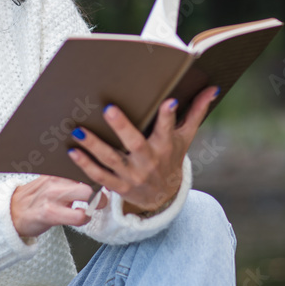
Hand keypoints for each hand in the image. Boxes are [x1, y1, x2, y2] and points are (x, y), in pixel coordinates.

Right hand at [10, 175, 108, 238]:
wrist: (13, 213)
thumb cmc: (37, 198)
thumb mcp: (52, 181)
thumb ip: (71, 176)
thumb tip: (96, 170)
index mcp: (58, 169)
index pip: (84, 160)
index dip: (100, 167)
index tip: (107, 173)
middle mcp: (56, 178)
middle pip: (89, 173)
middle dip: (102, 184)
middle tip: (105, 192)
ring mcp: (53, 195)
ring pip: (86, 192)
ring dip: (97, 201)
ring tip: (95, 205)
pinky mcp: (50, 213)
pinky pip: (78, 216)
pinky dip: (85, 217)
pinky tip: (82, 217)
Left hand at [66, 85, 219, 214]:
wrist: (164, 196)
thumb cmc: (171, 157)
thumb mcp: (185, 137)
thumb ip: (196, 112)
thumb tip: (212, 89)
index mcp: (165, 145)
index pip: (168, 128)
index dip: (168, 116)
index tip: (168, 101)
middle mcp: (148, 160)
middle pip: (136, 143)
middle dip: (122, 127)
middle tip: (108, 108)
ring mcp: (132, 175)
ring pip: (111, 159)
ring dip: (94, 146)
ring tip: (79, 130)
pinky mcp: (118, 186)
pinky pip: (99, 176)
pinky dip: (85, 165)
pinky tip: (72, 151)